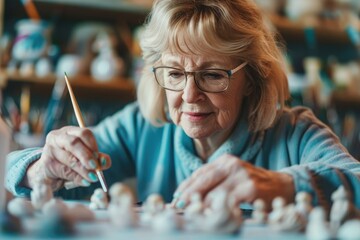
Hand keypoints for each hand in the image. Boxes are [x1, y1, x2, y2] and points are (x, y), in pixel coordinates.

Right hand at [24, 126, 110, 190]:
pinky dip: (76, 178)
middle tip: (96, 167)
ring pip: (69, 159)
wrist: (47, 174)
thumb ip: (97, 159)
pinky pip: (64, 171)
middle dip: (86, 156)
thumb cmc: (69, 163)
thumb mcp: (84, 159)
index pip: (83, 133)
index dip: (93, 145)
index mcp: (69, 132)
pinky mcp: (45, 165)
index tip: (98, 156)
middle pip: (74, 143)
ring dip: (83, 170)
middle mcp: (57, 138)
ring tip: (93, 178)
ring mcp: (49, 151)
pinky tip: (85, 182)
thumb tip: (105, 161)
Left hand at [171, 154, 293, 208]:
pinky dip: (219, 209)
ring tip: (193, 214)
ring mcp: (242, 175)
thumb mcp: (233, 176)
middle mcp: (232, 164)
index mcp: (225, 160)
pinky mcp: (250, 187)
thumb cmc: (253, 183)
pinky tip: (213, 216)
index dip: (186, 185)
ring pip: (214, 192)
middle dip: (189, 195)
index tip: (176, 197)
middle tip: (178, 207)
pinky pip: (229, 201)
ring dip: (201, 205)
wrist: (283, 185)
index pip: (200, 173)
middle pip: (203, 180)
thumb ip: (215, 181)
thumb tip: (191, 194)